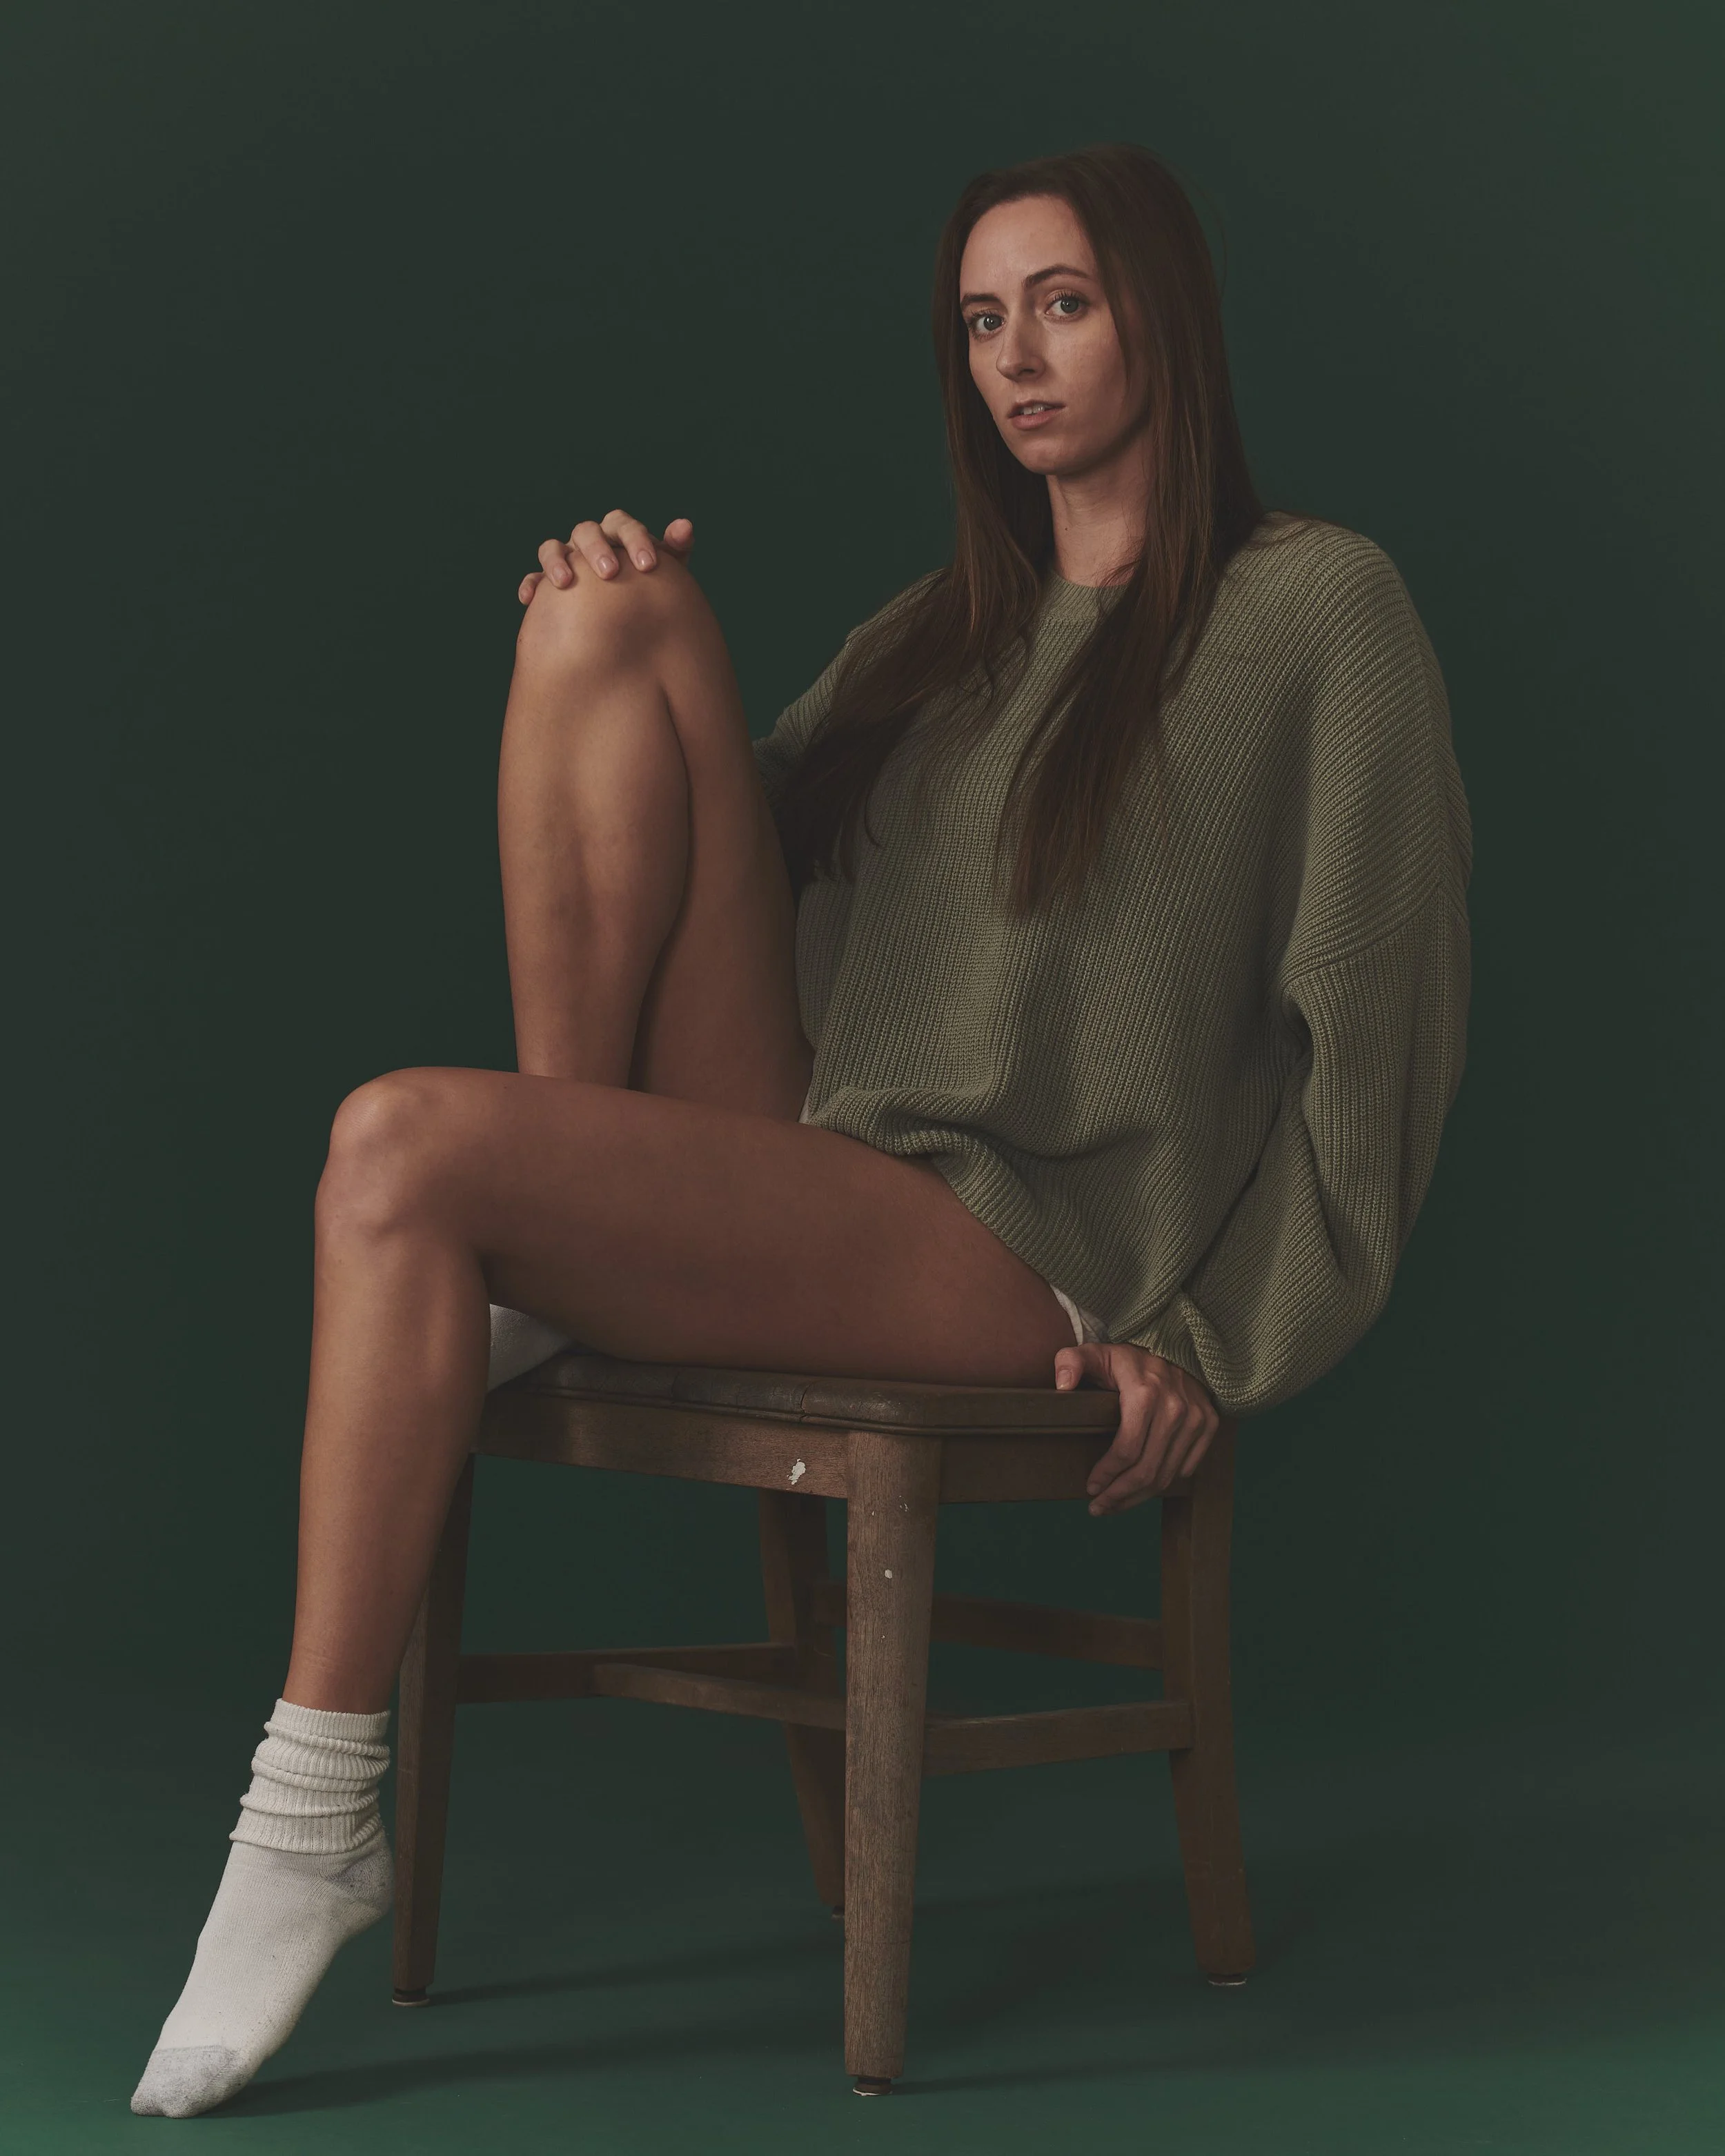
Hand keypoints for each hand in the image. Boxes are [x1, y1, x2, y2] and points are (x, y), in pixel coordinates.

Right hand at [516, 511, 693, 604]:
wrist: (628, 613)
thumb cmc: (649, 586)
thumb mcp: (667, 571)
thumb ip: (675, 548)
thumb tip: (685, 526)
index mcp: (617, 533)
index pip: (623, 525)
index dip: (635, 540)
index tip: (649, 565)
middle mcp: (589, 540)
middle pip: (586, 531)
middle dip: (596, 549)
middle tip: (610, 573)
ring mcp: (566, 557)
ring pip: (553, 547)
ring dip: (556, 561)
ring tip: (564, 581)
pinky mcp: (546, 580)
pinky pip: (533, 578)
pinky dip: (530, 584)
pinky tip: (528, 599)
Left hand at [1055, 1342, 1220, 1514]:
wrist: (1175, 1345)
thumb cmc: (1128, 1357)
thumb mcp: (1096, 1353)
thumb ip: (1071, 1361)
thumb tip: (1062, 1385)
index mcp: (1145, 1393)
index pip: (1126, 1450)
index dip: (1106, 1475)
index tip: (1090, 1487)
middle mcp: (1175, 1408)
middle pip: (1146, 1470)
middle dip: (1119, 1496)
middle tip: (1099, 1507)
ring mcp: (1196, 1417)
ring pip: (1166, 1475)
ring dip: (1139, 1497)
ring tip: (1116, 1504)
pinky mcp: (1209, 1424)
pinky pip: (1187, 1468)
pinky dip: (1164, 1482)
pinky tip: (1143, 1488)